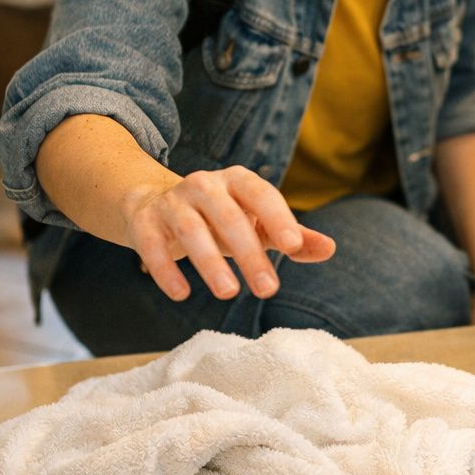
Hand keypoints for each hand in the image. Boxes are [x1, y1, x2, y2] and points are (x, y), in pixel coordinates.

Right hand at [122, 166, 334, 301]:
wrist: (154, 204)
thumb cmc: (219, 218)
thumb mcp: (256, 223)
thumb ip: (291, 236)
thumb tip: (330, 249)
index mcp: (237, 181)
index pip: (261, 193)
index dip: (278, 217)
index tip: (294, 246)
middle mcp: (203, 185)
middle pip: (228, 216)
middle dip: (249, 253)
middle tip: (268, 289)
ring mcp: (172, 202)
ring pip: (191, 230)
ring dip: (210, 262)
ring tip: (229, 293)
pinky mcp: (144, 223)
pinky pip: (152, 244)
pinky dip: (165, 269)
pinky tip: (181, 294)